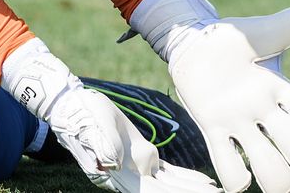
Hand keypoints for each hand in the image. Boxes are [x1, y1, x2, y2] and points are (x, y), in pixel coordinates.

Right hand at [2, 38, 222, 192]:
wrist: (72, 106)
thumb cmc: (81, 114)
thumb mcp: (92, 126)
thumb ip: (103, 143)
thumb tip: (115, 161)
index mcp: (117, 174)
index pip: (150, 192)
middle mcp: (128, 177)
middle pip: (164, 192)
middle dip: (188, 192)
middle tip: (217, 192)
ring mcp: (135, 169)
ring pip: (168, 184)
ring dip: (190, 188)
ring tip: (214, 189)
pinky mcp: (139, 156)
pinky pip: (166, 172)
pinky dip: (183, 177)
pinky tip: (200, 180)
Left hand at [129, 0, 289, 192]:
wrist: (192, 42)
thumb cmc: (231, 38)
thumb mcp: (262, 32)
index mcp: (282, 90)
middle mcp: (266, 114)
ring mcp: (240, 125)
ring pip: (271, 171)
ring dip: (273, 177)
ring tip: (260, 168)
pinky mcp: (213, 131)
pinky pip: (229, 169)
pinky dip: (235, 178)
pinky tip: (235, 168)